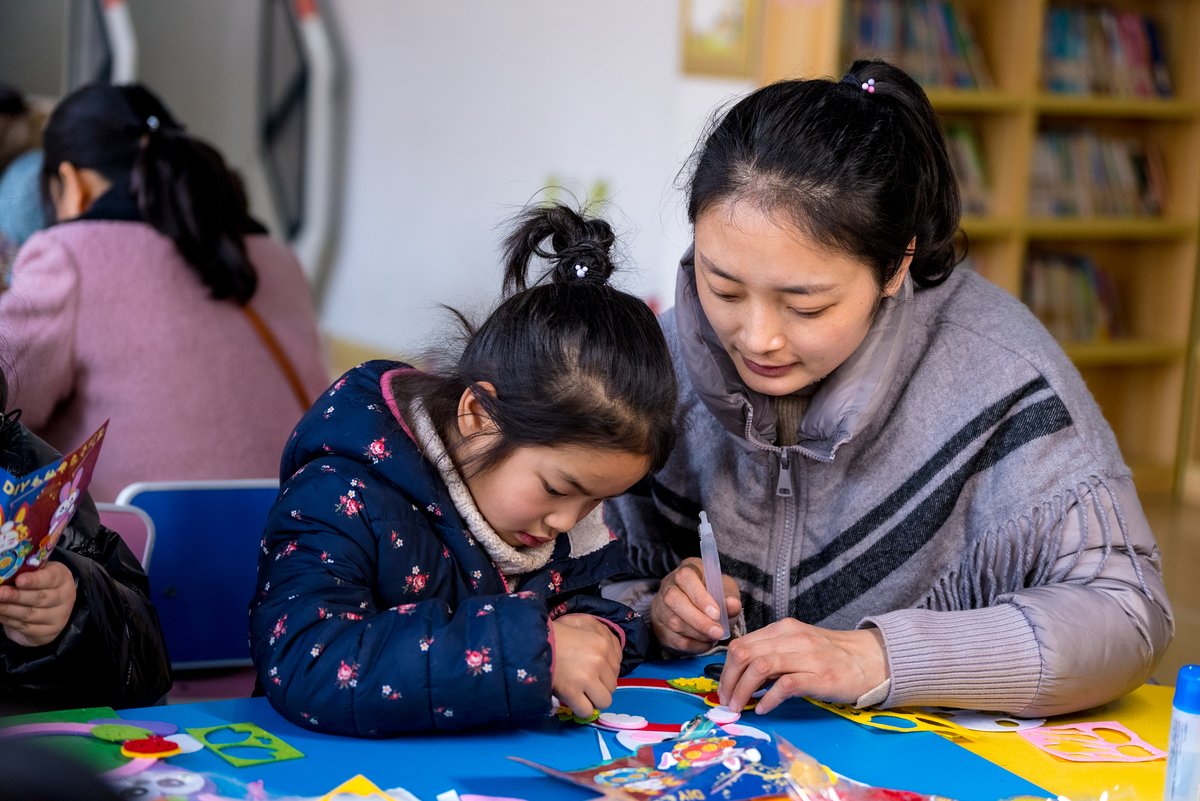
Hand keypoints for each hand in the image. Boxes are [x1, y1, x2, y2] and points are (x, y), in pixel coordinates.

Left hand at [0, 562, 77, 646]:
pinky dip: (8, 620)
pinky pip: (25, 627)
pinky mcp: (48, 632)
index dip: (34, 580)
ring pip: (30, 614)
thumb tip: (6, 573)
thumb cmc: (40, 586)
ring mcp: (58, 617)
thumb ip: (27, 572)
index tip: (19, 580)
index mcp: (62, 578)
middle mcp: (65, 597)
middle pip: (39, 598)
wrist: (51, 609)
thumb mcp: (39, 574)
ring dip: (9, 609)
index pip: (50, 578)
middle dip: (16, 596)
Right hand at [550, 614, 621, 717]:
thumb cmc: (554, 632)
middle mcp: (599, 660)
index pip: (616, 669)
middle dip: (599, 687)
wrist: (530, 640)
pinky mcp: (572, 692)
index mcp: (603, 643)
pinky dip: (580, 709)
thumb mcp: (580, 624)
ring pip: (604, 701)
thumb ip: (598, 634)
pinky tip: (572, 701)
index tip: (593, 674)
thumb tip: (611, 655)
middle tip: (584, 683)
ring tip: (580, 693)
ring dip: (592, 700)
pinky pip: (586, 711)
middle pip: (612, 686)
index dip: (604, 674)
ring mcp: (586, 677)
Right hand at [649, 557, 741, 652]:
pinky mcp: (659, 626)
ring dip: (698, 633)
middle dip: (699, 620)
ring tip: (714, 636)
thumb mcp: (726, 591)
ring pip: (673, 622)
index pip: (685, 577)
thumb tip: (732, 604)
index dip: (700, 597)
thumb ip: (730, 597)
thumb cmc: (715, 595)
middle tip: (718, 632)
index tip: (717, 614)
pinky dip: (693, 644)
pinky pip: (673, 638)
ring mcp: (660, 606)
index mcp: (687, 570)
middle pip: (674, 600)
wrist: (701, 609)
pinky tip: (706, 642)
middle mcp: (669, 585)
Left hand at [719, 619, 887, 713]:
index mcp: (783, 629)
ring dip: (743, 690)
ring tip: (739, 707)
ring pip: (760, 667)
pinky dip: (768, 698)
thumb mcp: (797, 646)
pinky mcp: (820, 677)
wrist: (869, 659)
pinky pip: (785, 685)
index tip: (724, 688)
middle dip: (729, 680)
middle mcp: (792, 638)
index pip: (742, 644)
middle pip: (745, 654)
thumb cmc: (830, 656)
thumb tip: (741, 676)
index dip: (726, 668)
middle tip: (726, 701)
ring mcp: (806, 656)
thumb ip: (772, 655)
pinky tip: (763, 708)